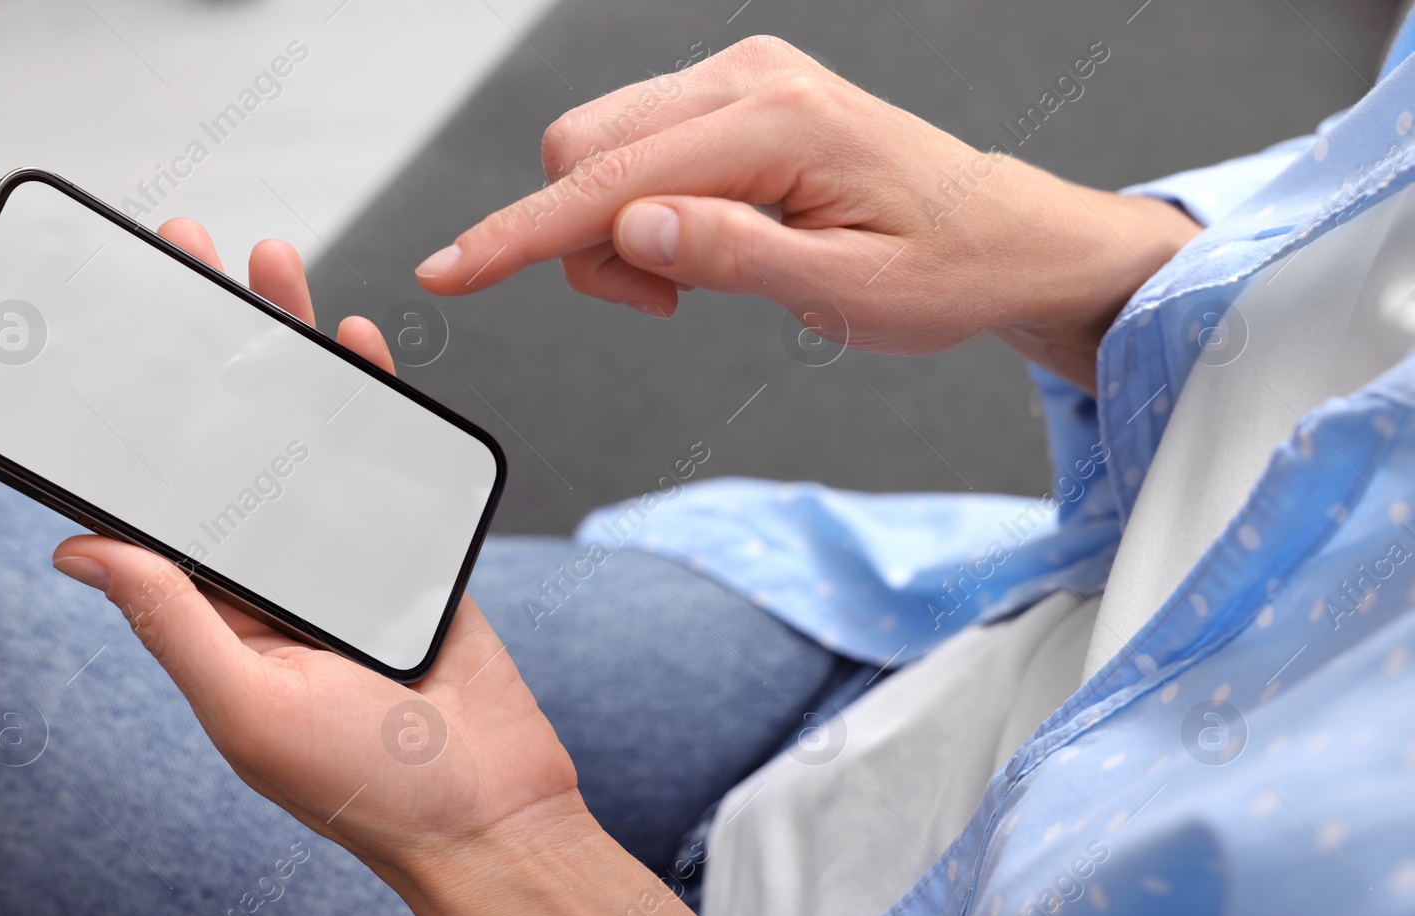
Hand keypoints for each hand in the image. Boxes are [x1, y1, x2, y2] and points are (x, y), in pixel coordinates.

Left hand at [51, 220, 580, 886]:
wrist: (493, 811)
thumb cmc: (369, 786)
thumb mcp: (251, 707)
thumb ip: (175, 621)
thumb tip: (80, 548)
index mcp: (216, 612)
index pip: (159, 498)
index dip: (135, 415)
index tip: (114, 336)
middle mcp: (271, 573)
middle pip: (230, 441)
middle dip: (209, 347)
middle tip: (187, 254)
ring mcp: (343, 553)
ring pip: (304, 433)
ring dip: (286, 350)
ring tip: (268, 265)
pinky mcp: (412, 545)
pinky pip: (382, 458)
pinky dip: (369, 398)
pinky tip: (351, 343)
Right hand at [412, 35, 1199, 390]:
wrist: (1000, 237)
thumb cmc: (942, 269)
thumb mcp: (846, 295)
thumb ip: (732, 257)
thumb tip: (628, 230)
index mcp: (778, 122)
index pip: (609, 180)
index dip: (518, 236)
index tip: (448, 271)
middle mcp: (748, 79)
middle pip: (583, 151)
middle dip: (587, 243)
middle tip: (666, 303)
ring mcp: (740, 80)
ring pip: (600, 151)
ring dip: (615, 232)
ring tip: (697, 279)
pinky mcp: (736, 97)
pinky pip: (637, 149)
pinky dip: (643, 211)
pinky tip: (702, 242)